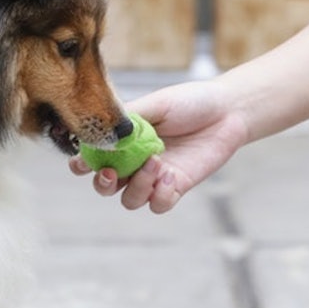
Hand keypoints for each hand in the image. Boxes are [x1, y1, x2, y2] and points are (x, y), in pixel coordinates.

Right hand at [70, 80, 248, 212]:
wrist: (227, 111)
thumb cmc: (188, 102)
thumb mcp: (155, 104)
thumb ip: (129, 119)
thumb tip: (104, 131)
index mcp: (122, 141)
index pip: (92, 158)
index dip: (81, 165)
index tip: (82, 162)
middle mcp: (133, 163)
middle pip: (105, 186)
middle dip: (102, 184)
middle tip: (111, 173)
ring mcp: (153, 178)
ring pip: (130, 199)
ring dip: (138, 186)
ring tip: (156, 163)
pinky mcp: (175, 188)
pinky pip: (158, 205)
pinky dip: (159, 196)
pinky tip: (171, 176)